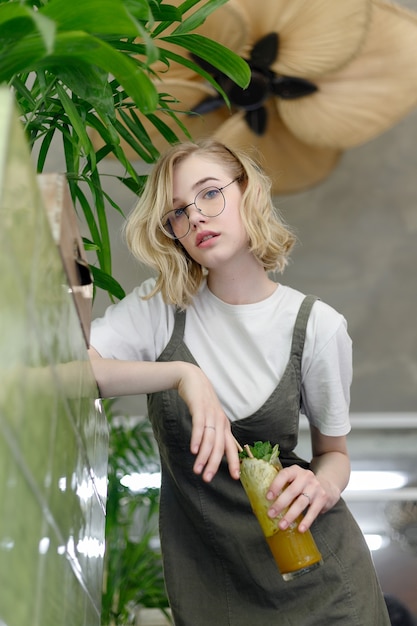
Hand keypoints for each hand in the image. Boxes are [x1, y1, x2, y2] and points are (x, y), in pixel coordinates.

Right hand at [175, 362, 239, 482]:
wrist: (193, 378)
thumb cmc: (201, 401)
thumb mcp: (210, 417)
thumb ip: (213, 433)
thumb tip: (213, 451)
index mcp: (224, 425)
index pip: (231, 447)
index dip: (234, 462)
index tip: (236, 477)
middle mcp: (220, 421)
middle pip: (220, 447)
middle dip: (214, 464)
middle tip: (207, 478)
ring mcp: (210, 414)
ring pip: (209, 440)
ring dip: (203, 456)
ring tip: (197, 470)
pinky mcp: (199, 408)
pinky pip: (199, 426)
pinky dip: (197, 439)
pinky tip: (193, 450)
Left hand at [265, 465, 333, 532]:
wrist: (327, 485)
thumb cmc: (303, 485)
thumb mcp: (294, 480)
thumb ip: (282, 487)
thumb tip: (261, 504)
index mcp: (295, 471)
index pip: (284, 475)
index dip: (275, 485)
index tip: (267, 497)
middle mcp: (306, 477)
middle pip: (292, 491)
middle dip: (280, 504)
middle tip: (270, 514)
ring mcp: (315, 487)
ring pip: (301, 503)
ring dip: (290, 515)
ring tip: (282, 525)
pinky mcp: (322, 498)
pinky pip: (313, 511)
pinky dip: (306, 521)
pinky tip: (300, 529)